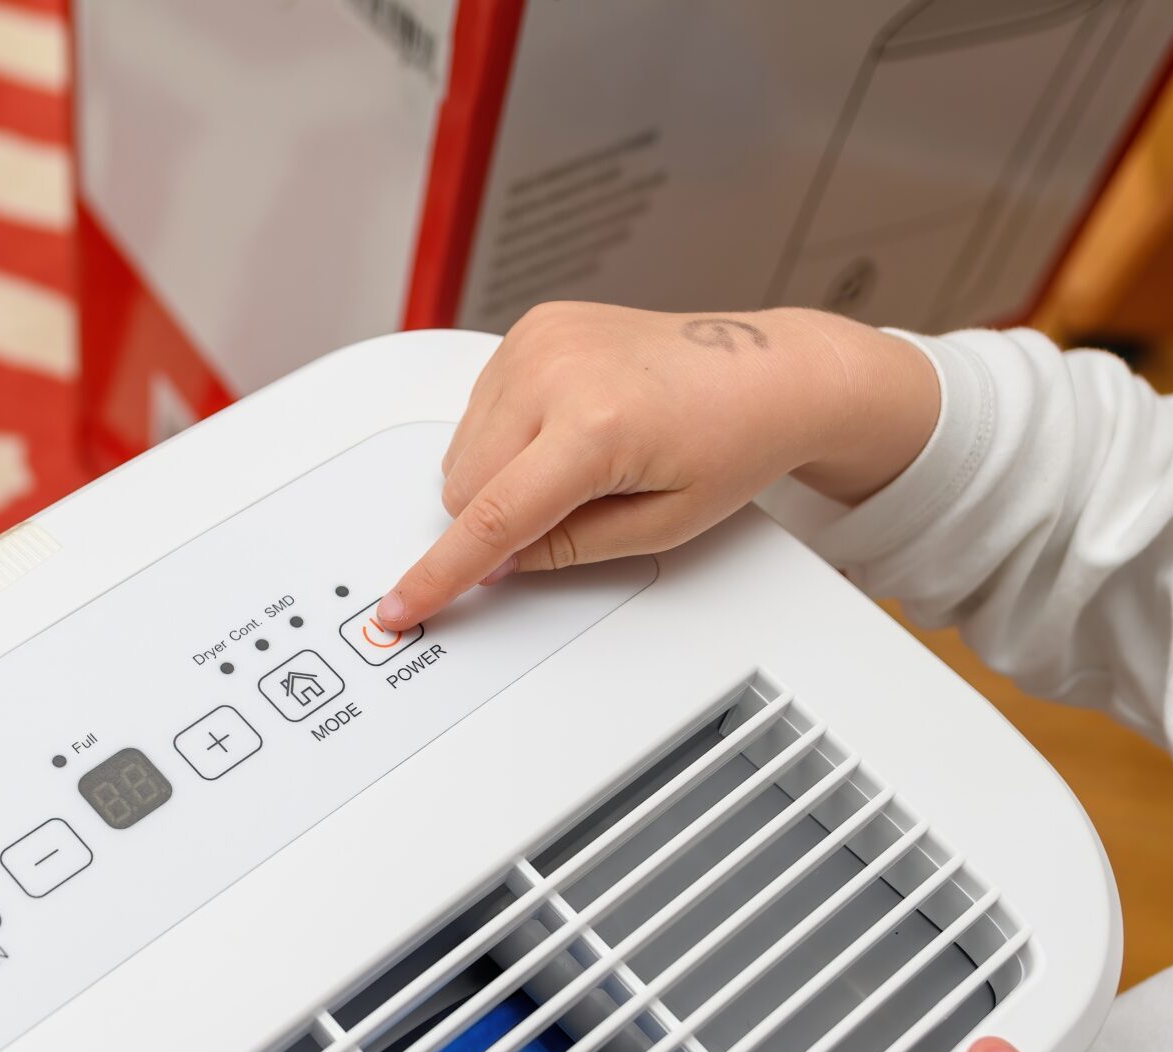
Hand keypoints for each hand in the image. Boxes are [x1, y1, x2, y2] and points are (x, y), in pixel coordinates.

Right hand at [375, 302, 937, 629]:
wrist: (769, 371)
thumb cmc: (734, 439)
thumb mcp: (661, 527)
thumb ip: (566, 549)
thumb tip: (499, 561)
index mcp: (596, 424)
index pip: (492, 518)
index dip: (441, 574)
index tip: (402, 605)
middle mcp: (559, 370)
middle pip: (466, 486)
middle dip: (499, 520)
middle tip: (575, 511)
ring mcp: (541, 340)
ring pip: (463, 449)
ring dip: (501, 474)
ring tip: (581, 461)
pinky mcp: (534, 325)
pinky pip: (479, 407)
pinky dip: (508, 434)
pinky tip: (566, 428)